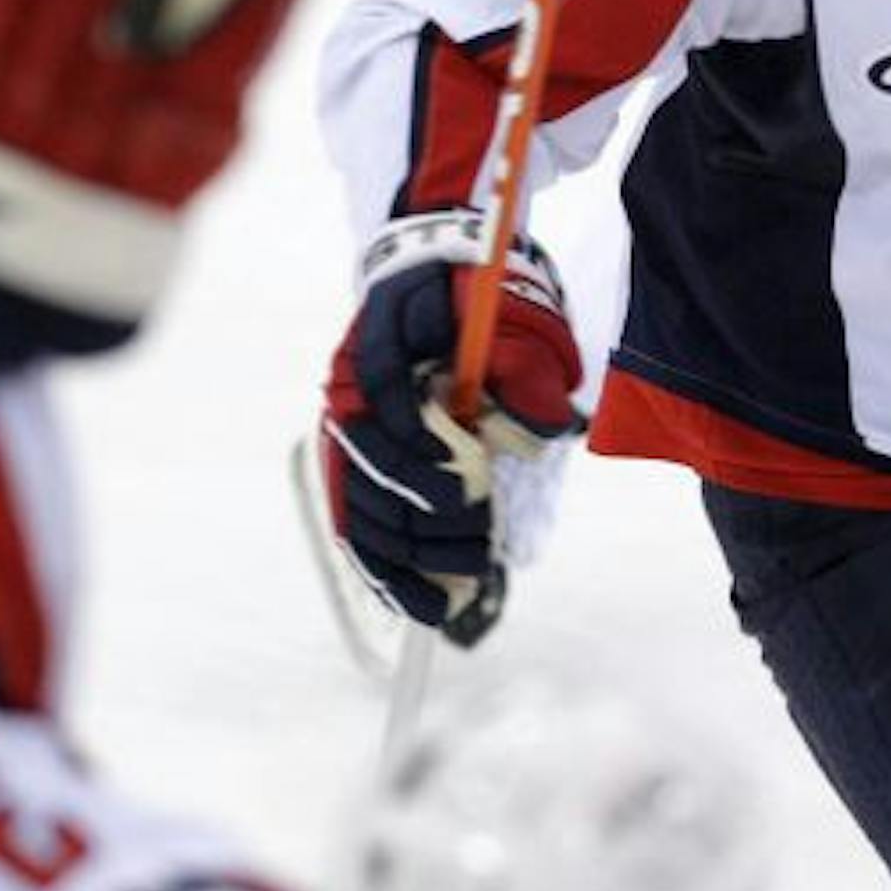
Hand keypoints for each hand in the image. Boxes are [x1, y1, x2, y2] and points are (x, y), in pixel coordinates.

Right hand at [320, 211, 582, 641]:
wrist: (434, 285)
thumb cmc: (479, 306)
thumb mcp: (510, 319)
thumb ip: (525, 367)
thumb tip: (544, 428)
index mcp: (383, 334)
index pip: (381, 386)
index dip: (417, 440)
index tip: (463, 480)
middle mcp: (349, 385)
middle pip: (367, 462)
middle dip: (423, 510)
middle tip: (478, 537)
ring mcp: (347, 431)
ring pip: (362, 505)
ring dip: (413, 550)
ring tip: (471, 572)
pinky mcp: (355, 469)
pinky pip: (362, 529)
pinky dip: (393, 572)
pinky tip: (429, 605)